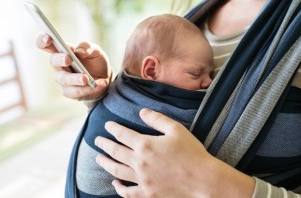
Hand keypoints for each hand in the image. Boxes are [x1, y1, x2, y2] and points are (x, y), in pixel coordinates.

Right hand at [36, 34, 111, 100]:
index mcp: (62, 51)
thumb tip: (79, 50)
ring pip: (64, 79)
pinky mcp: (69, 92)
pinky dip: (87, 89)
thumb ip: (88, 47)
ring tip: (86, 78)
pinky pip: (76, 91)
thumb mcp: (96, 51)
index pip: (46, 45)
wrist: (104, 78)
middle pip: (53, 62)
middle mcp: (59, 65)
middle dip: (60, 60)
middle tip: (68, 59)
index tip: (48, 39)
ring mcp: (63, 79)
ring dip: (76, 78)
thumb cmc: (95, 61)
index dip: (43, 41)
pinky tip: (98, 85)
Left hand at [95, 109, 254, 197]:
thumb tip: (142, 112)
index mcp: (145, 145)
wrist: (203, 179)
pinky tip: (114, 183)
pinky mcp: (148, 194)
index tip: (107, 125)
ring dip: (105, 163)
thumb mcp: (176, 129)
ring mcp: (142, 180)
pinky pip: (128, 193)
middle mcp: (139, 163)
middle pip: (116, 152)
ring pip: (117, 171)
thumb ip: (157, 119)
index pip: (123, 134)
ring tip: (98, 158)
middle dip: (104, 144)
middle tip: (97, 140)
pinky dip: (119, 188)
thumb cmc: (192, 152)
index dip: (113, 129)